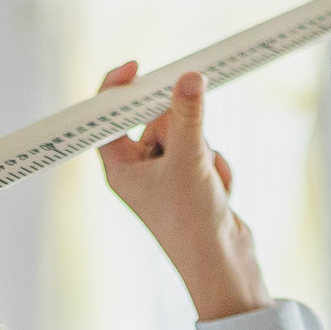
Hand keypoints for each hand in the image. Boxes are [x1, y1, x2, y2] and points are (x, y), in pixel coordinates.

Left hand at [95, 66, 270, 321]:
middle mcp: (139, 170)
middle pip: (155, 119)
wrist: (223, 262)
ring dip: (204, 150)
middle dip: (180, 128)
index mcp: (120, 169)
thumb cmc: (192, 222)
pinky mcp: (192, 180)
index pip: (108, 119)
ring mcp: (167, 175)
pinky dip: (216, 166)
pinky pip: (205, 150)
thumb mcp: (190, 160)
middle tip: (189, 141)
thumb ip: (189, 116)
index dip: (117, 90)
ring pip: (186, 133)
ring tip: (206, 181)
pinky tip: (217, 192)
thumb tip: (189, 77)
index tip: (136, 67)